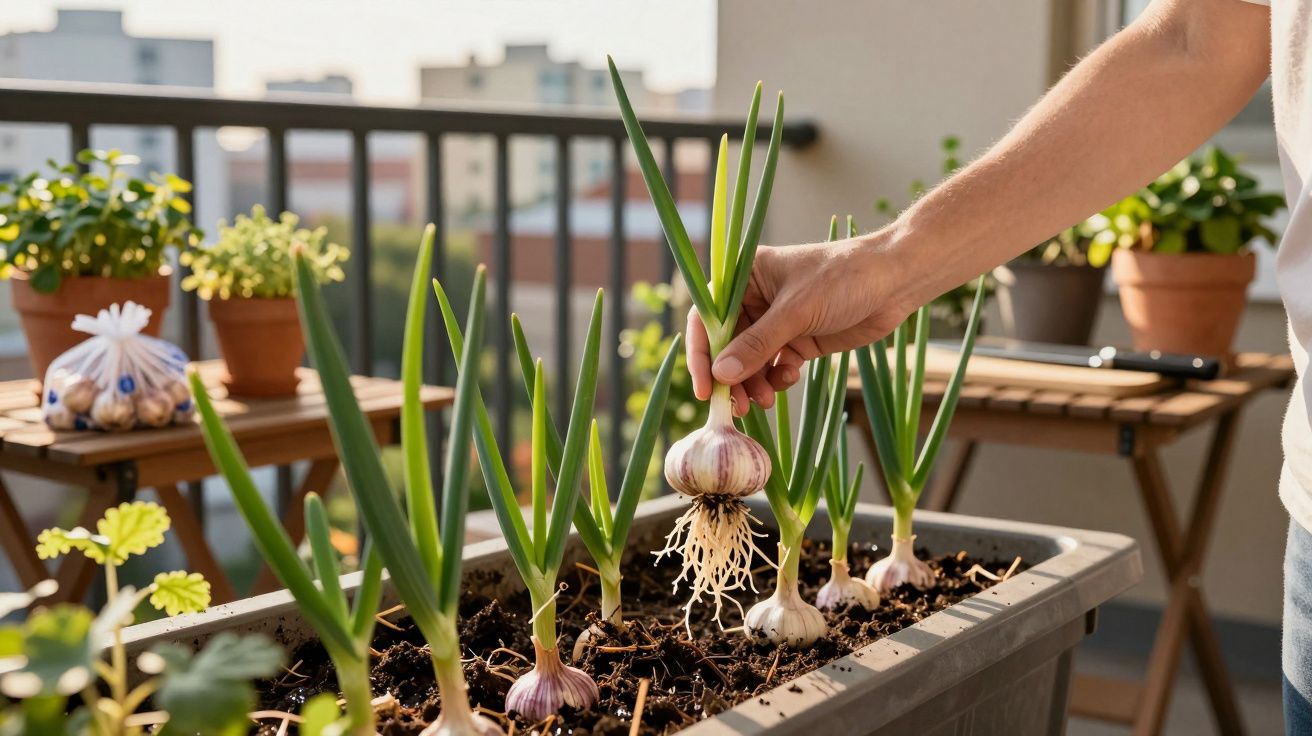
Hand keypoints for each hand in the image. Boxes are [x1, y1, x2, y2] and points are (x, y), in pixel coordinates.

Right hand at [685, 234, 910, 414]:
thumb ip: (757, 345)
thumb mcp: (797, 311)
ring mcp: (777, 321)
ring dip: (754, 383)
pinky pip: (774, 366)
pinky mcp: (798, 340)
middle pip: (727, 345)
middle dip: (732, 376)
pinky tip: (790, 378)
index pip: (708, 316)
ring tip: (764, 401)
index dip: (702, 352)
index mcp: (746, 275)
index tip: (705, 387)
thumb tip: (722, 374)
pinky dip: (777, 378)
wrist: (895, 282)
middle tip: (738, 406)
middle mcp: (755, 298)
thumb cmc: (844, 278)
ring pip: (750, 361)